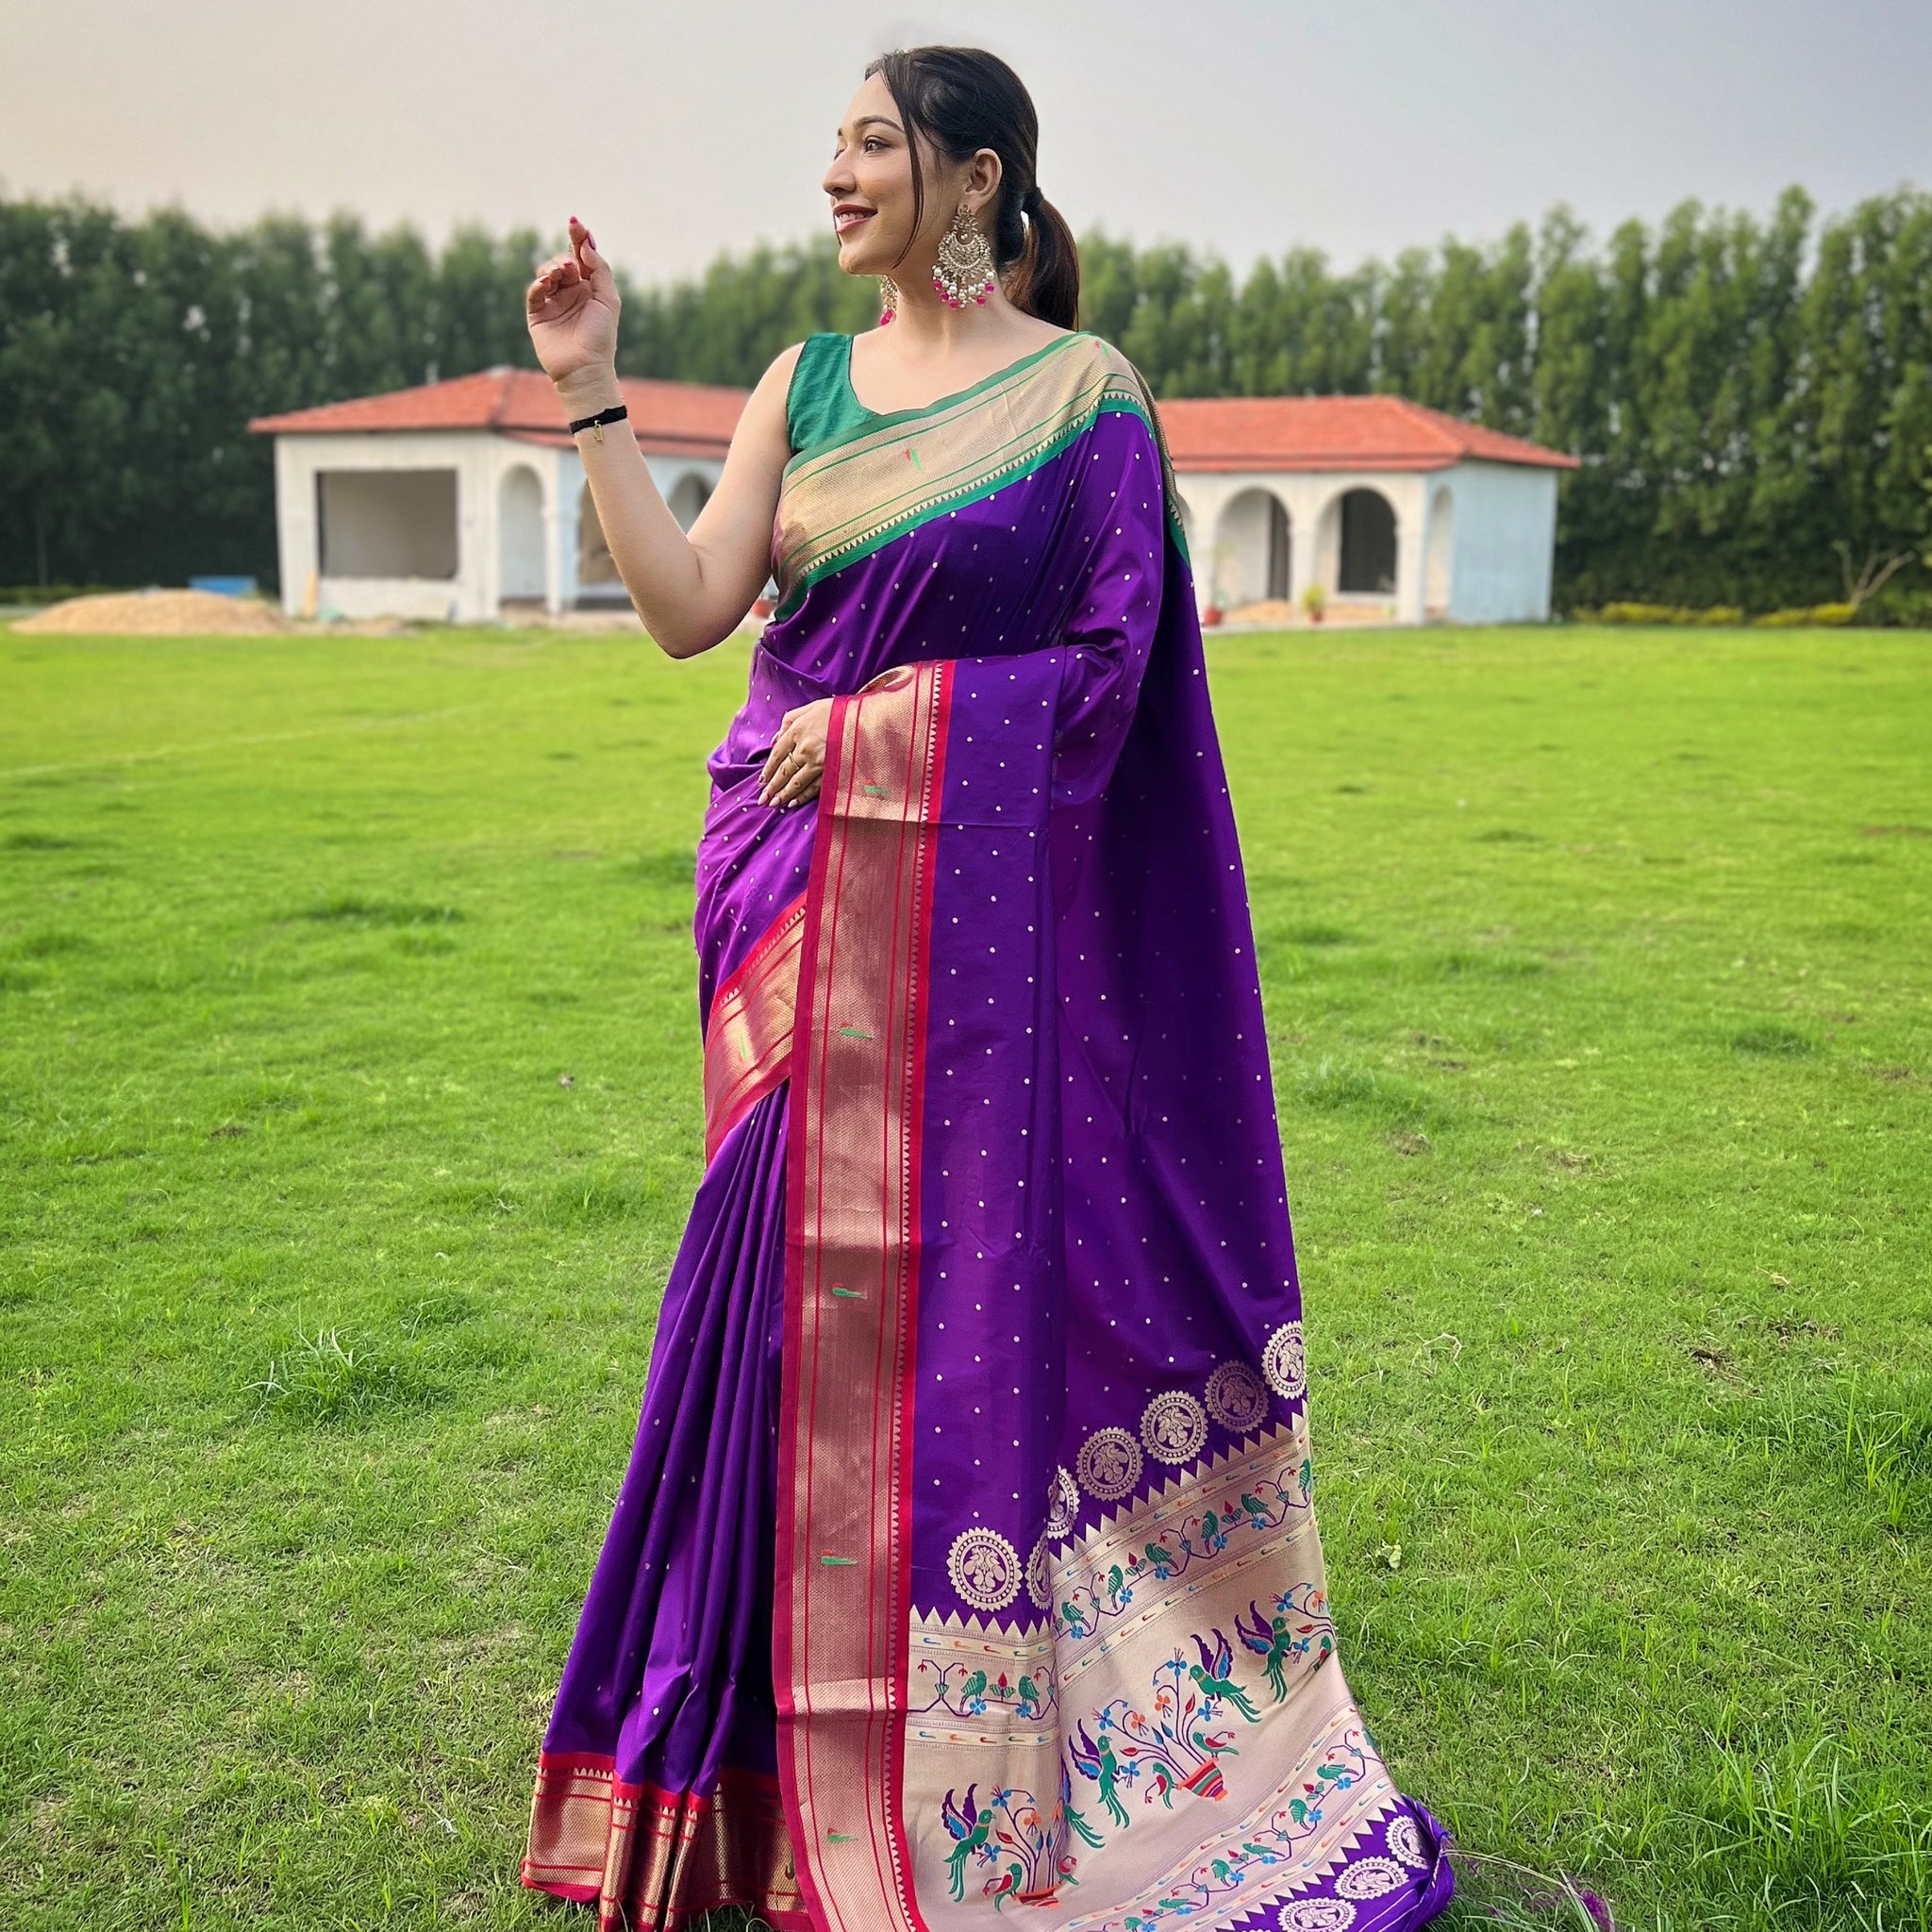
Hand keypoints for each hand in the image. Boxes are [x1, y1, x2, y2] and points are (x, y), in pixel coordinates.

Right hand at [526, 217, 620, 387]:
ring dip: (550, 268)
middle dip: (563, 259)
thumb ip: (599, 268)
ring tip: (558, 275)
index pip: (581, 257)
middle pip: (561, 262)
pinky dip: (538, 284)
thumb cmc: (601, 337)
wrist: (585, 368)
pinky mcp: (538, 315)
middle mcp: (571, 293)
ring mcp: (553, 303)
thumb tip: (586, 243)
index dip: (577, 239)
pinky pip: (534, 293)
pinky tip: (546, 283)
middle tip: (568, 267)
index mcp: (590, 288)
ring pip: (545, 273)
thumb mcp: (608, 299)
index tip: (574, 223)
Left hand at [757, 699, 833, 808]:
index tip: (762, 781)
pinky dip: (803, 796)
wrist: (866, 718)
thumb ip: (789, 720)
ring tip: (774, 804)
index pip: (777, 753)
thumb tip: (774, 740)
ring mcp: (819, 761)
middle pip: (784, 771)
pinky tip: (794, 802)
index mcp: (798, 730)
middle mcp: (805, 747)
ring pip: (796, 782)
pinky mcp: (832, 771)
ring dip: (783, 795)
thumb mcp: (811, 707)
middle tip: (762, 800)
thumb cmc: (839, 710)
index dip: (768, 769)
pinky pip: (814, 787)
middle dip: (772, 787)